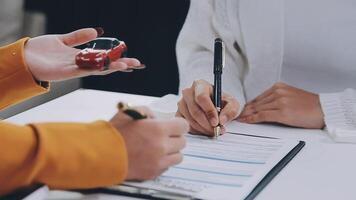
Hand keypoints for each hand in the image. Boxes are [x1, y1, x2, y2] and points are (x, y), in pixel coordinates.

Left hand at [24, 28, 141, 80]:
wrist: (24, 57)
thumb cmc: (41, 50)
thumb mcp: (63, 39)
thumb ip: (79, 37)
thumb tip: (96, 32)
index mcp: (81, 58)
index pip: (104, 58)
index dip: (117, 58)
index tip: (131, 58)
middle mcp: (81, 65)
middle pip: (105, 65)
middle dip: (121, 64)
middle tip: (137, 63)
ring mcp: (75, 69)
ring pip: (98, 69)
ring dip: (112, 67)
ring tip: (126, 65)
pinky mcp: (67, 72)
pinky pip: (84, 69)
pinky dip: (96, 68)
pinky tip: (106, 66)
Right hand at [110, 109, 187, 179]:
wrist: (102, 154)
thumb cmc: (114, 133)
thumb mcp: (130, 112)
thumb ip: (147, 112)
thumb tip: (155, 118)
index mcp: (158, 129)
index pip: (183, 126)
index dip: (178, 125)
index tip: (174, 126)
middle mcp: (162, 146)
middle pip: (182, 142)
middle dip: (174, 137)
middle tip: (164, 136)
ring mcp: (159, 161)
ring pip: (178, 156)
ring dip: (172, 151)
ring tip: (160, 148)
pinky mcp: (153, 172)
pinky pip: (167, 167)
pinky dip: (163, 162)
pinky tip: (152, 157)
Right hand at [176, 79, 239, 135]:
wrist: (217, 108)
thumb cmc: (223, 103)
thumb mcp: (233, 104)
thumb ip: (231, 110)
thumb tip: (222, 120)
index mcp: (200, 85)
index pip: (201, 97)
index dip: (209, 111)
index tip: (216, 122)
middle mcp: (188, 92)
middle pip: (194, 111)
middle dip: (207, 123)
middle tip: (216, 130)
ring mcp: (181, 104)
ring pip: (190, 120)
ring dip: (203, 129)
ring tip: (213, 131)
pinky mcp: (178, 114)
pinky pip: (186, 125)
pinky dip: (197, 131)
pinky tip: (205, 130)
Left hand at [238, 82, 324, 128]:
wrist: (324, 110)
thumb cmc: (310, 106)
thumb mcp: (290, 97)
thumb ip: (276, 99)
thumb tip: (262, 108)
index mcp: (279, 87)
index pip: (258, 97)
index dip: (248, 105)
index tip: (242, 109)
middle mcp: (278, 92)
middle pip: (256, 103)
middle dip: (245, 110)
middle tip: (236, 115)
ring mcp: (280, 102)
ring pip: (257, 109)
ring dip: (246, 115)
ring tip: (239, 119)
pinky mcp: (282, 112)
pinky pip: (262, 116)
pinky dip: (252, 119)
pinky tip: (247, 121)